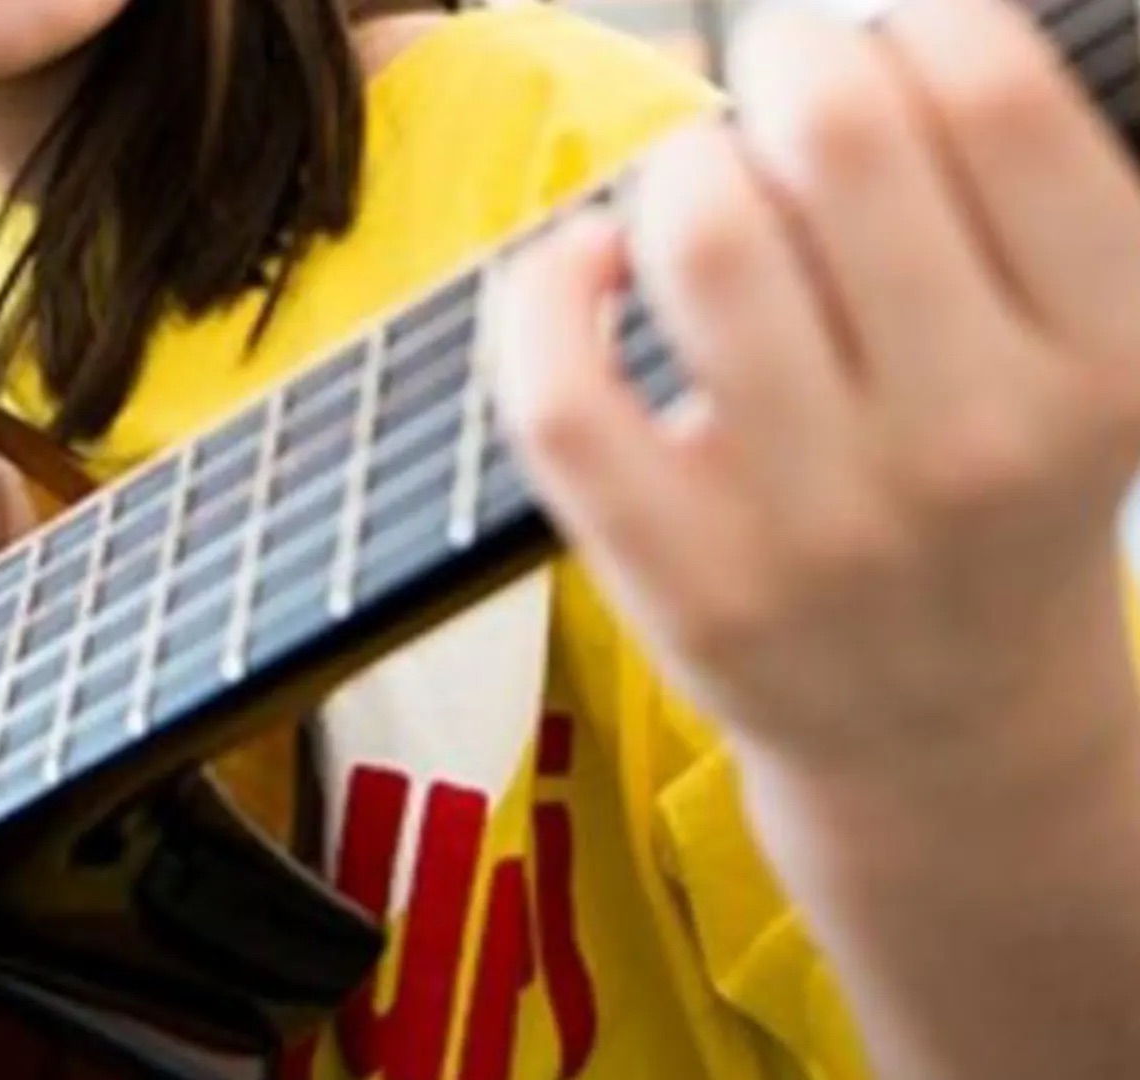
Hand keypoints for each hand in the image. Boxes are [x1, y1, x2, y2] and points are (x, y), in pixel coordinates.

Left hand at [489, 0, 1139, 774]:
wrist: (946, 728)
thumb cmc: (989, 499)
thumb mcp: (1074, 353)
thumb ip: (995, 197)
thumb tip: (819, 44)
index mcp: (1107, 357)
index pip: (993, 99)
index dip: (901, 27)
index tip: (867, 46)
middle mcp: (976, 443)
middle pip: (835, 142)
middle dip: (782, 70)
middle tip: (774, 100)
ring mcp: (823, 527)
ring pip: (701, 239)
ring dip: (680, 167)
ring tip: (700, 193)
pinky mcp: (686, 582)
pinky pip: (564, 391)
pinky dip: (546, 288)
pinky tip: (587, 268)